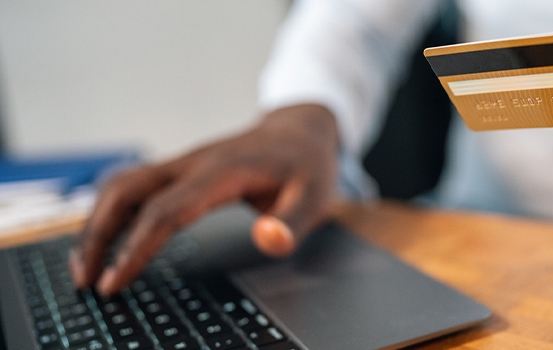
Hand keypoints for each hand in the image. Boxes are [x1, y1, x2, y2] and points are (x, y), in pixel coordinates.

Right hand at [69, 104, 338, 294]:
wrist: (300, 131)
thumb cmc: (306, 166)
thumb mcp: (315, 197)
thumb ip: (292, 223)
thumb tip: (266, 240)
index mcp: (222, 171)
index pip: (165, 211)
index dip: (135, 247)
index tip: (114, 281)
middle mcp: (193, 163)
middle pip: (126, 191)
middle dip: (97, 234)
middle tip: (86, 278)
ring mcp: (183, 163)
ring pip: (122, 185)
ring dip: (96, 222)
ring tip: (85, 265)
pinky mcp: (181, 170)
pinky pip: (134, 187)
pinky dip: (111, 213)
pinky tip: (106, 240)